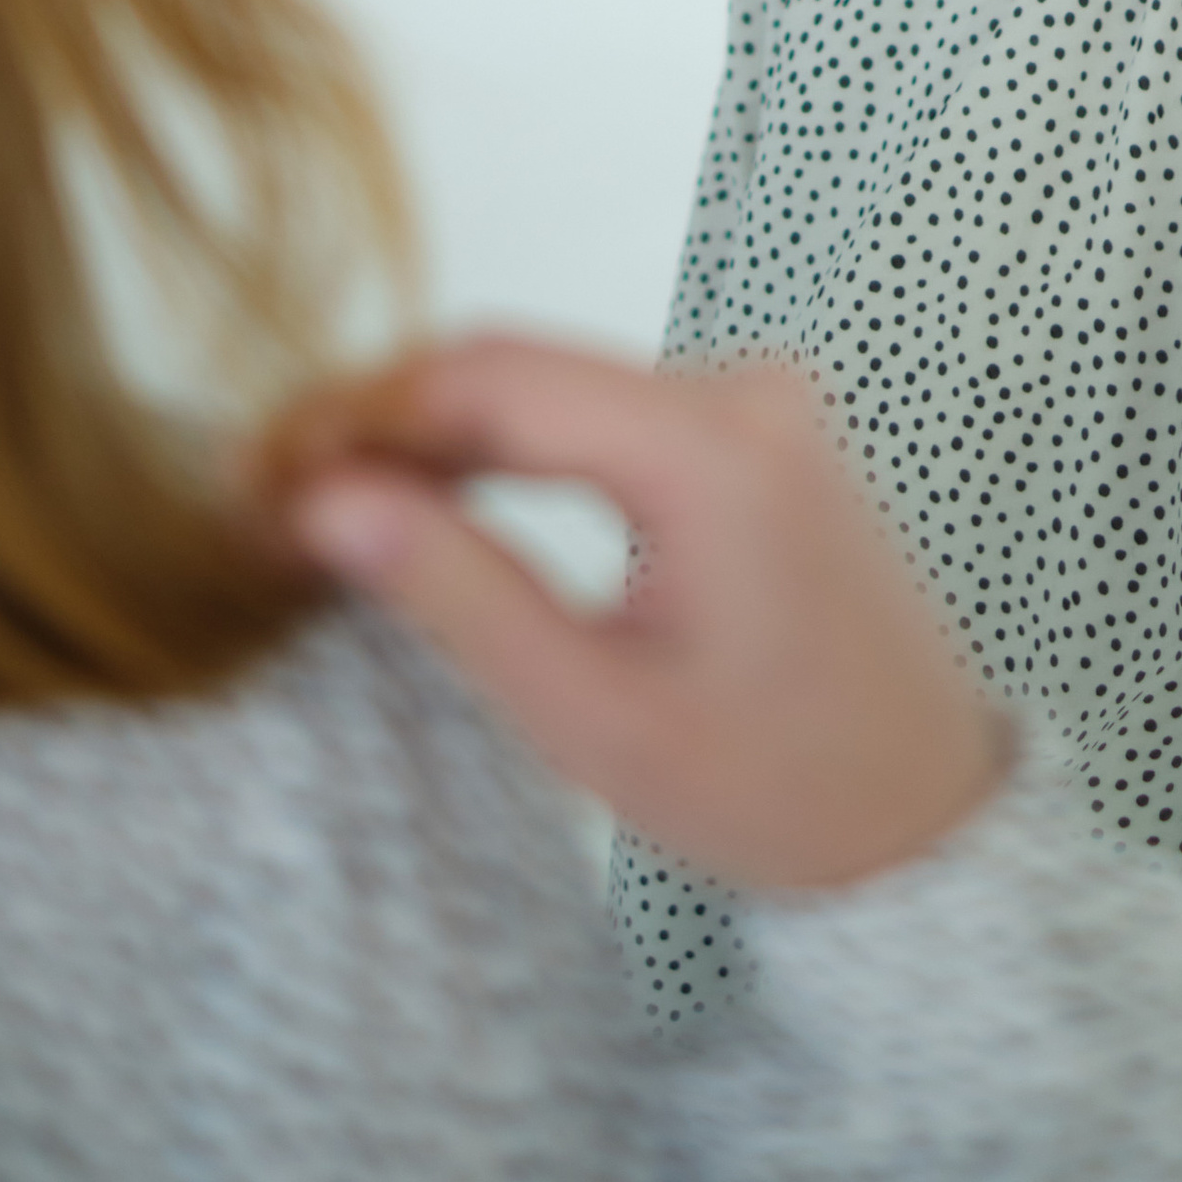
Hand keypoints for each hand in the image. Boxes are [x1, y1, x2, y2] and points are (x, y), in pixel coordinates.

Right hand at [260, 335, 1008, 891]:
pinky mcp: (753, 423)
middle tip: (263, 488)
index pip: (491, 382)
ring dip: (437, 431)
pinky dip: (508, 442)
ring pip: (551, 383)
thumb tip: (324, 501)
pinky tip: (429, 491)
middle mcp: (743, 387)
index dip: (357, 415)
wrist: (925, 814)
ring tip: (322, 498)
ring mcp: (756, 396)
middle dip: (381, 421)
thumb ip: (457, 592)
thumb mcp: (592, 715)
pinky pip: (600, 406)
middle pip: (516, 368)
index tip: (257, 470)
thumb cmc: (778, 790)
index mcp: (713, 446)